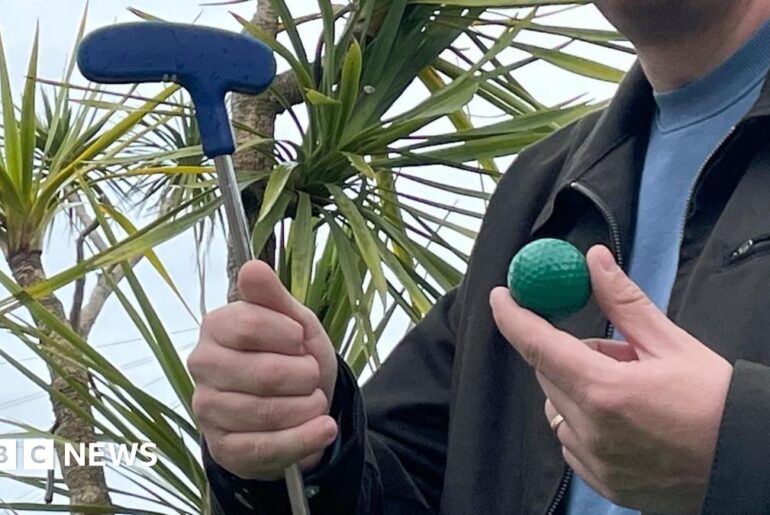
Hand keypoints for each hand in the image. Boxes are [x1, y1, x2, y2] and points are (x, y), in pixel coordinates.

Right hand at [189, 261, 338, 480]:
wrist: (299, 408)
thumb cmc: (293, 357)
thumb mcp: (294, 322)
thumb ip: (274, 297)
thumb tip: (253, 266)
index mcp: (216, 326)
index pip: (250, 325)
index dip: (289, 336)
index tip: (300, 341)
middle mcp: (202, 366)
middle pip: (264, 373)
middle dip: (305, 375)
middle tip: (310, 374)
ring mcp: (207, 409)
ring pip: (268, 413)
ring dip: (308, 407)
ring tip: (315, 400)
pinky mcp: (222, 448)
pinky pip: (266, 447)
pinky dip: (304, 438)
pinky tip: (323, 429)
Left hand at [490, 245, 732, 512]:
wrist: (748, 462)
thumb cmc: (716, 401)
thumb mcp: (671, 343)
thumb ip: (622, 302)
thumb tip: (593, 260)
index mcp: (605, 391)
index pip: (539, 346)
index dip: (513, 318)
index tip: (501, 296)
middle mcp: (591, 430)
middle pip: (548, 374)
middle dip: (569, 354)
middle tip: (616, 354)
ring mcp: (595, 461)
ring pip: (558, 408)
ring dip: (577, 390)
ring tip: (629, 392)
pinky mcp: (602, 482)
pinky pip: (571, 441)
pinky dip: (585, 424)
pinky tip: (626, 422)